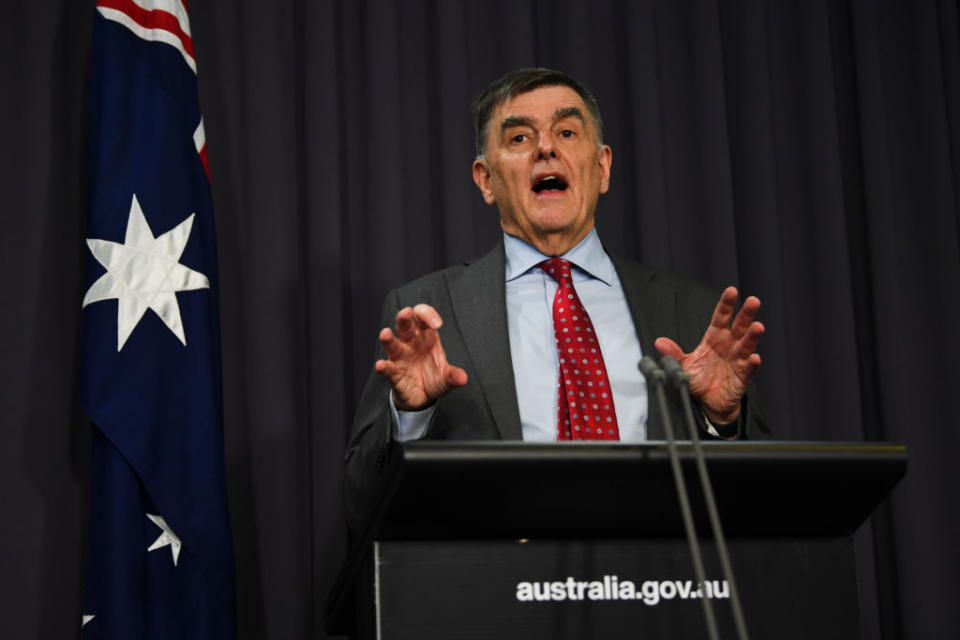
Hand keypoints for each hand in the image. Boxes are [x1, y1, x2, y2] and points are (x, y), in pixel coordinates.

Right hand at [375, 304, 467, 410]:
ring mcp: (400, 357)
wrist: (423, 398)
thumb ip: (454, 376)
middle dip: (404, 317)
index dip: (428, 315)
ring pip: (392, 343)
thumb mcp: (447, 378)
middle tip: (406, 312)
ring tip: (385, 333)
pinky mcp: (394, 373)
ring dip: (388, 338)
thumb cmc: (434, 379)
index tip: (437, 325)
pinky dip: (384, 367)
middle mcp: (411, 343)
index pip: (423, 317)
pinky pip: (388, 368)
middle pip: (405, 324)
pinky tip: (381, 365)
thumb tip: (463, 379)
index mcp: (426, 337)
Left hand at [655, 287, 763, 423]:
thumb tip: (659, 342)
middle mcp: (729, 346)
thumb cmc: (699, 379)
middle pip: (739, 327)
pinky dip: (752, 364)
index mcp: (715, 339)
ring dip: (753, 336)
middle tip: (753, 301)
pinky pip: (748, 369)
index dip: (726, 305)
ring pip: (747, 345)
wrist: (708, 402)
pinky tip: (754, 358)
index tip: (731, 291)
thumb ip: (673, 353)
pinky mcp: (742, 377)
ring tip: (758, 326)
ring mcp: (737, 361)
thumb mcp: (683, 364)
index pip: (721, 318)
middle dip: (746, 314)